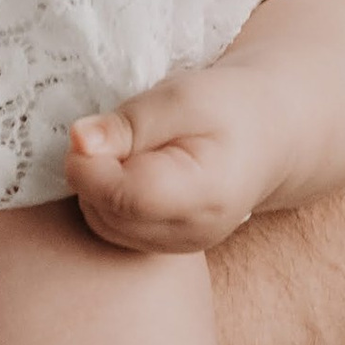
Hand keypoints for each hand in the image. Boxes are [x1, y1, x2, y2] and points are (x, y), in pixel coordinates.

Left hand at [68, 69, 284, 253]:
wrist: (266, 135)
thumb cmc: (226, 107)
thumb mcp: (179, 97)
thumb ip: (127, 123)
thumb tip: (78, 141)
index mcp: (204, 194)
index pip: (121, 197)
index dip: (89, 166)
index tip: (87, 133)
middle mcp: (192, 232)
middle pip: (106, 213)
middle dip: (92, 173)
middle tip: (112, 135)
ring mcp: (179, 245)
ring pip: (104, 224)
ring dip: (97, 186)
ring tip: (127, 151)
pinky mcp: (165, 246)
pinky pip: (113, 228)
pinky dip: (106, 199)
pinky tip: (129, 171)